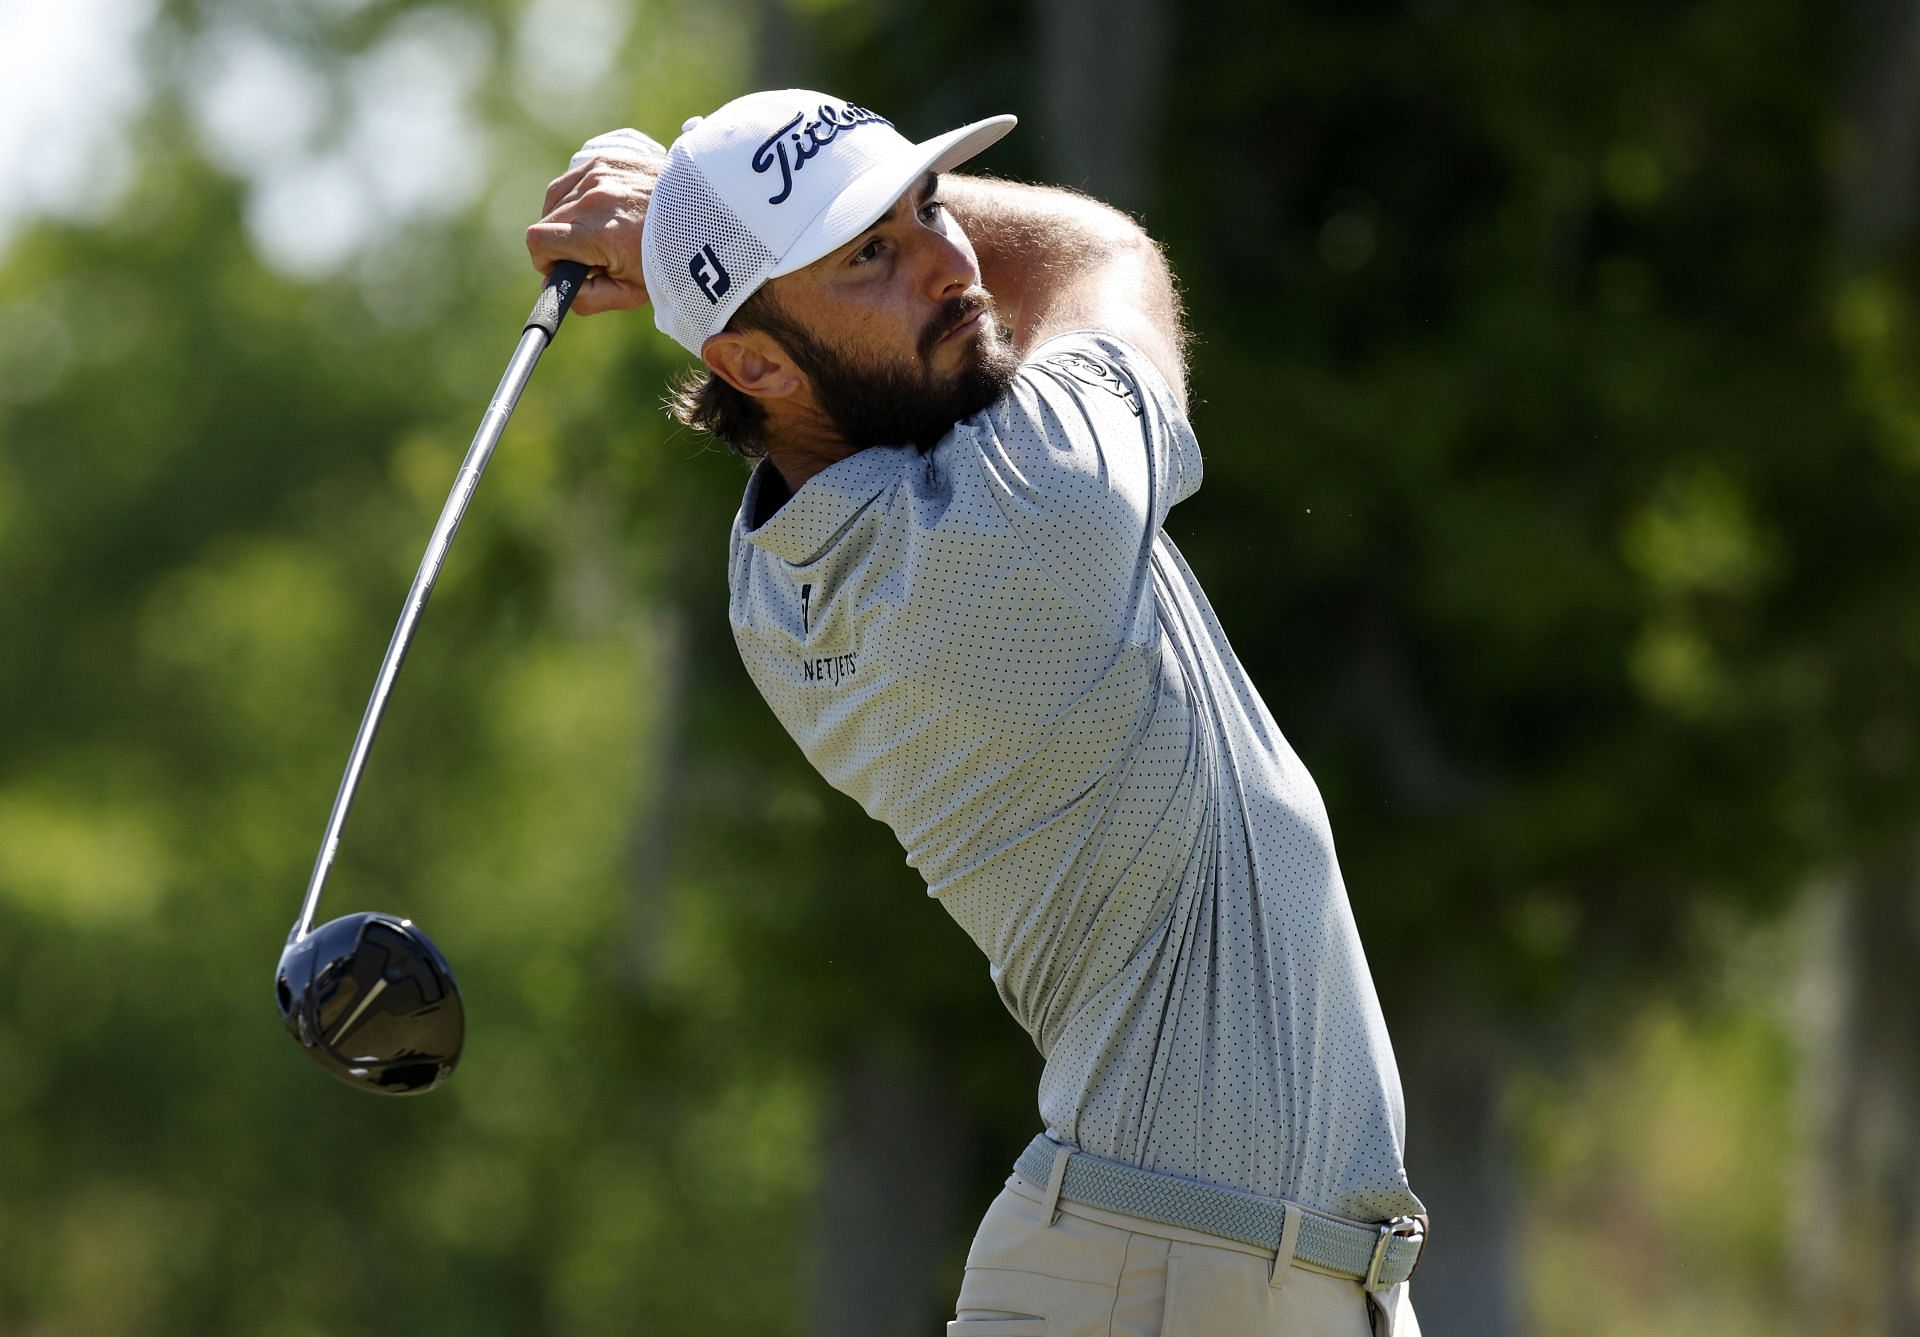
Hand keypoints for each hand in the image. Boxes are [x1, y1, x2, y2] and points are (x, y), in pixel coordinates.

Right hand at [525, 129, 667, 316]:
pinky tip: (601, 209)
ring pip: (556, 198)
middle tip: (591, 254)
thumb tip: (553, 288)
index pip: (538, 242)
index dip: (547, 261)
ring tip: (597, 231)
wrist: (705, 217)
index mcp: (597, 233)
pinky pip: (573, 178)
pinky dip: (578, 195)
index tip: (565, 268)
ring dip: (566, 218)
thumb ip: (587, 298)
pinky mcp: (606, 157)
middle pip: (546, 222)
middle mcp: (594, 197)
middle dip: (560, 243)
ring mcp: (599, 172)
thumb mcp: (631, 293)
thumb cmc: (670, 259)